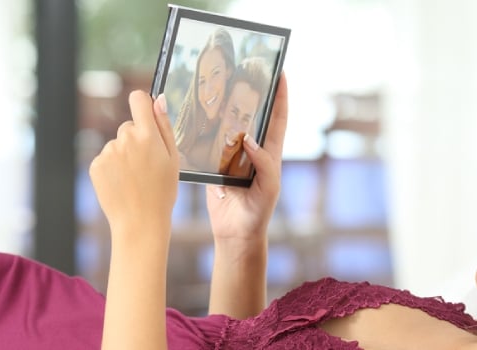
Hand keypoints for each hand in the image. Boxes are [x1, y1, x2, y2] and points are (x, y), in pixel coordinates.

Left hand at [90, 92, 178, 237]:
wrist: (140, 222)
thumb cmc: (163, 191)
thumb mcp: (173, 159)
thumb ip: (165, 126)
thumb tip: (159, 100)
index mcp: (147, 135)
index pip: (138, 99)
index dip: (143, 103)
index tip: (146, 114)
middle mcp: (124, 139)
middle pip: (129, 126)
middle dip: (137, 138)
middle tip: (148, 165)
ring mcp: (108, 152)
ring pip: (117, 143)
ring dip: (125, 155)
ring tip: (136, 178)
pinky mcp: (96, 165)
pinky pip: (106, 157)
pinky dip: (114, 167)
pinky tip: (123, 182)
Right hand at [205, 73, 287, 241]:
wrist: (235, 233)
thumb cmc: (259, 211)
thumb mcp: (269, 186)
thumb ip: (264, 163)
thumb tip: (249, 138)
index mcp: (270, 152)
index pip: (278, 119)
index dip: (281, 96)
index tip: (281, 73)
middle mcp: (251, 150)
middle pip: (251, 116)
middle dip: (249, 94)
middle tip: (243, 70)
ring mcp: (231, 156)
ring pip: (227, 126)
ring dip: (223, 109)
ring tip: (217, 86)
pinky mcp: (213, 164)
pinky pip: (208, 143)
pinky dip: (203, 129)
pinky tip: (195, 114)